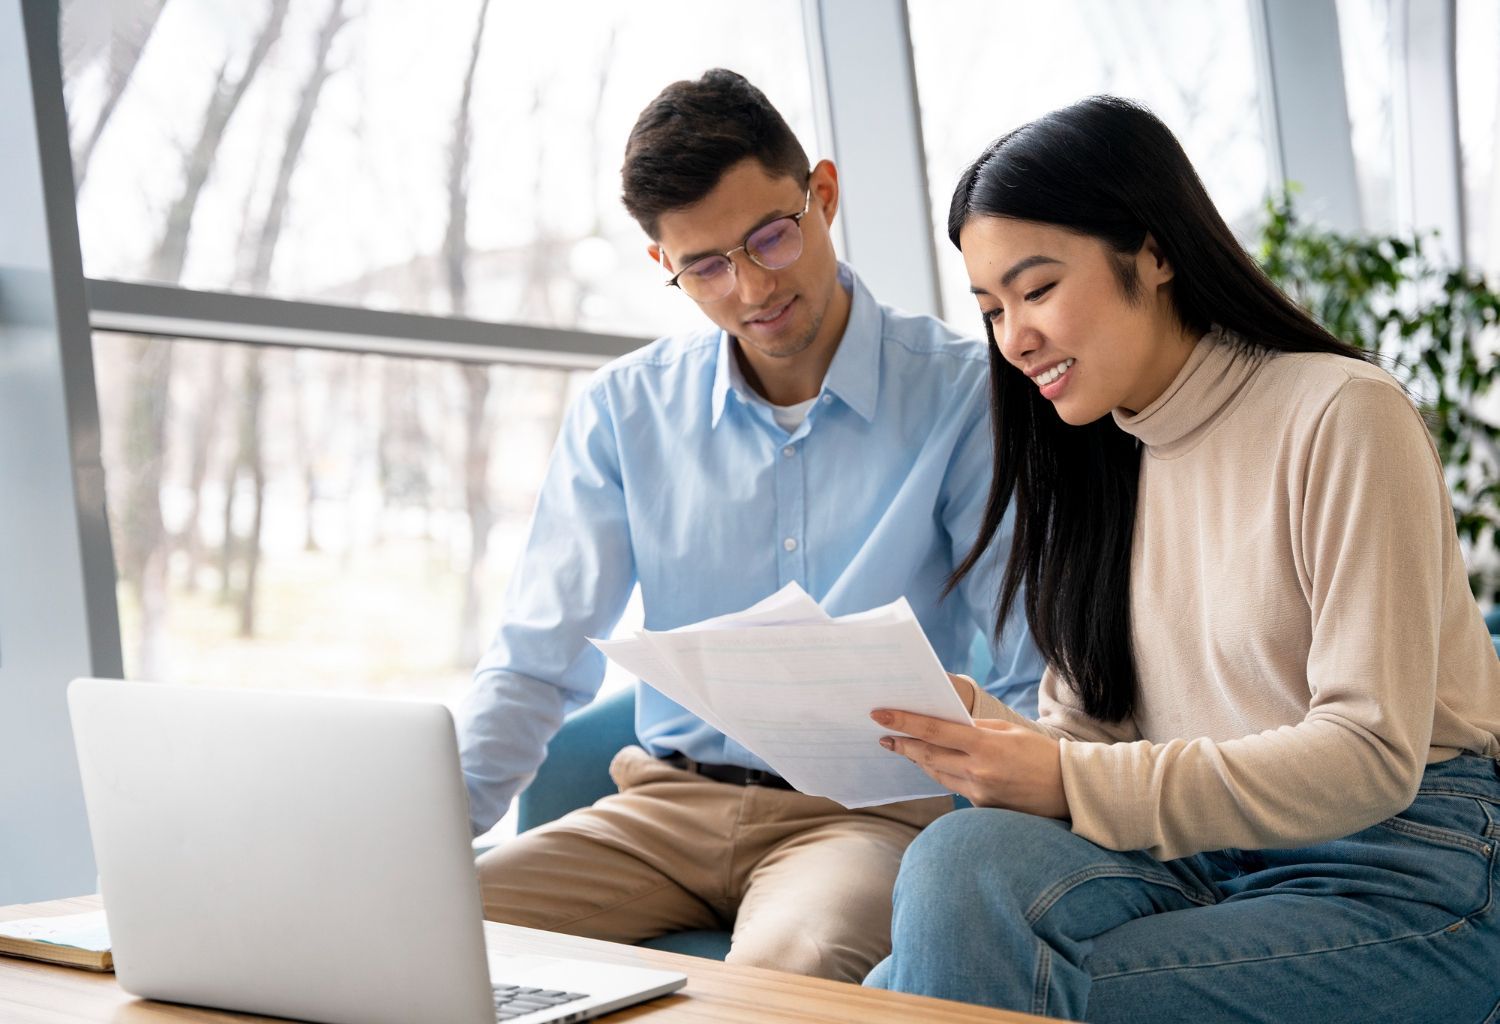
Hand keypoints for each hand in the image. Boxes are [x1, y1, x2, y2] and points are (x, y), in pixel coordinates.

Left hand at [871, 706, 1068, 819]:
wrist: (1069, 790)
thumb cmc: (1040, 753)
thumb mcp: (1009, 731)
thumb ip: (974, 728)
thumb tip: (943, 725)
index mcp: (985, 746)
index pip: (934, 731)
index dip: (904, 722)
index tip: (880, 715)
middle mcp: (978, 771)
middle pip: (927, 755)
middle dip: (902, 744)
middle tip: (883, 735)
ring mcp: (979, 793)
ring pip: (936, 773)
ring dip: (918, 759)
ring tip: (903, 746)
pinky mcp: (981, 808)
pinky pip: (953, 787)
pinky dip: (941, 773)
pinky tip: (933, 763)